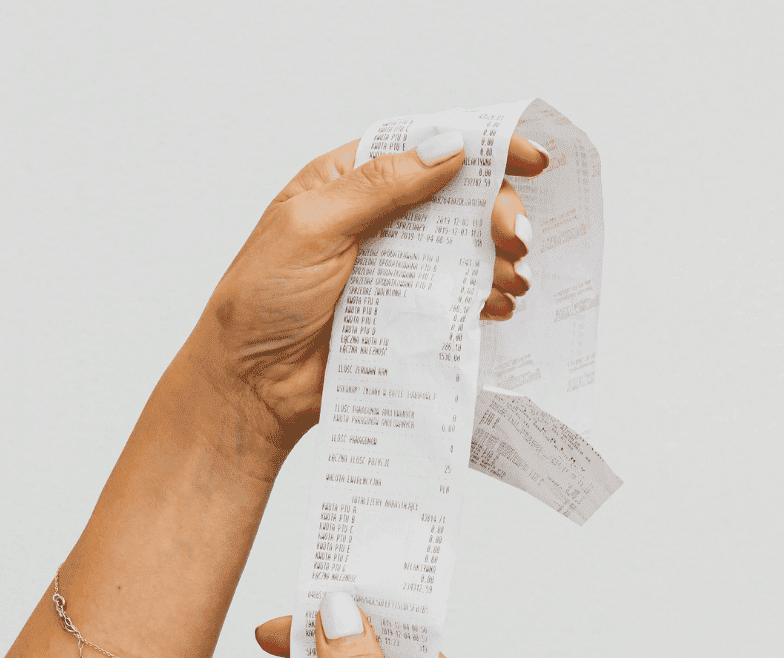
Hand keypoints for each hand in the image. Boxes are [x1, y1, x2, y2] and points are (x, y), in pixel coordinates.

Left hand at [181, 130, 546, 476]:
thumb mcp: (311, 228)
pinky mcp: (405, 317)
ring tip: (512, 278)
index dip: (480, 146)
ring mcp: (395, 271)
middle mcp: (378, 222)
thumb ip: (379, 188)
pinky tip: (497, 306)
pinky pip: (457, 301)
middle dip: (496, 212)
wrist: (252, 385)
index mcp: (349, 184)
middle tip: (513, 238)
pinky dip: (485, 300)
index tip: (531, 159)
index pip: (422, 149)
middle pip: (456, 200)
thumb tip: (447, 149)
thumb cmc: (261, 301)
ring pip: (465, 251)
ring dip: (499, 259)